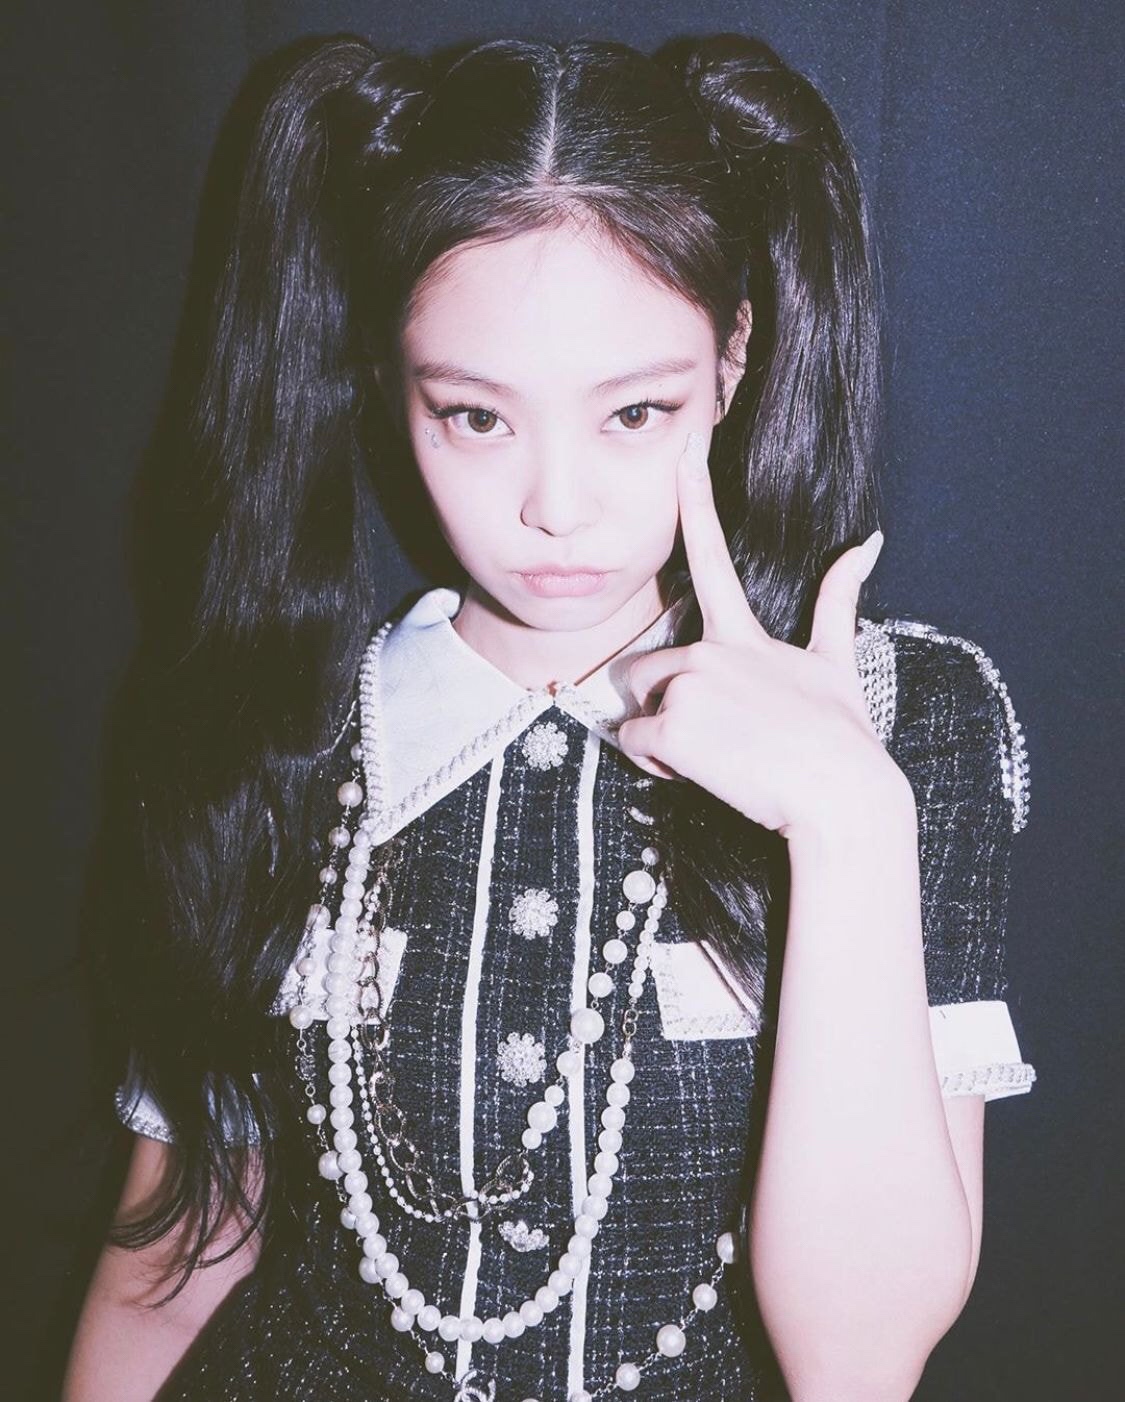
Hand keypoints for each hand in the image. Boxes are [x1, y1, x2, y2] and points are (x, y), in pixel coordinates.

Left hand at [616, 431, 901, 837]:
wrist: (841, 795)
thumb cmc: (841, 738)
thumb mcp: (838, 664)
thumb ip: (839, 601)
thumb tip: (870, 544)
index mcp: (743, 635)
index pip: (711, 553)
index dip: (695, 498)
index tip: (686, 450)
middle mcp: (710, 649)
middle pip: (644, 666)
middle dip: (660, 702)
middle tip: (714, 737)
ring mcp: (690, 685)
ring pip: (637, 706)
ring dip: (660, 735)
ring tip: (714, 757)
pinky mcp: (674, 727)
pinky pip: (634, 743)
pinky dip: (656, 764)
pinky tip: (701, 774)